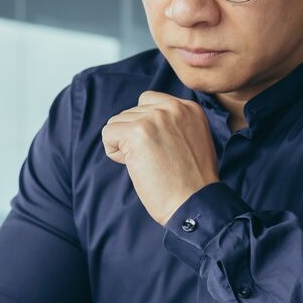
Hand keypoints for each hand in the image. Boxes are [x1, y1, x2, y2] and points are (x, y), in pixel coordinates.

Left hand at [101, 91, 218, 224]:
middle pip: (130, 113)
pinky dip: (114, 152)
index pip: (147, 100)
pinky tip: (134, 165)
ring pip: (117, 123)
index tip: (158, 148)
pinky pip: (108, 134)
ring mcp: (155, 117)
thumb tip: (139, 118)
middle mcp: (173, 107)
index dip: (144, 126)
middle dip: (133, 137)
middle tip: (155, 161)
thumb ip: (172, 123)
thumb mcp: (192, 140)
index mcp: (188, 107)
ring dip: (124, 145)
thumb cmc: (190, 181)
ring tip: (147, 164)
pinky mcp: (138, 132)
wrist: (195, 202)